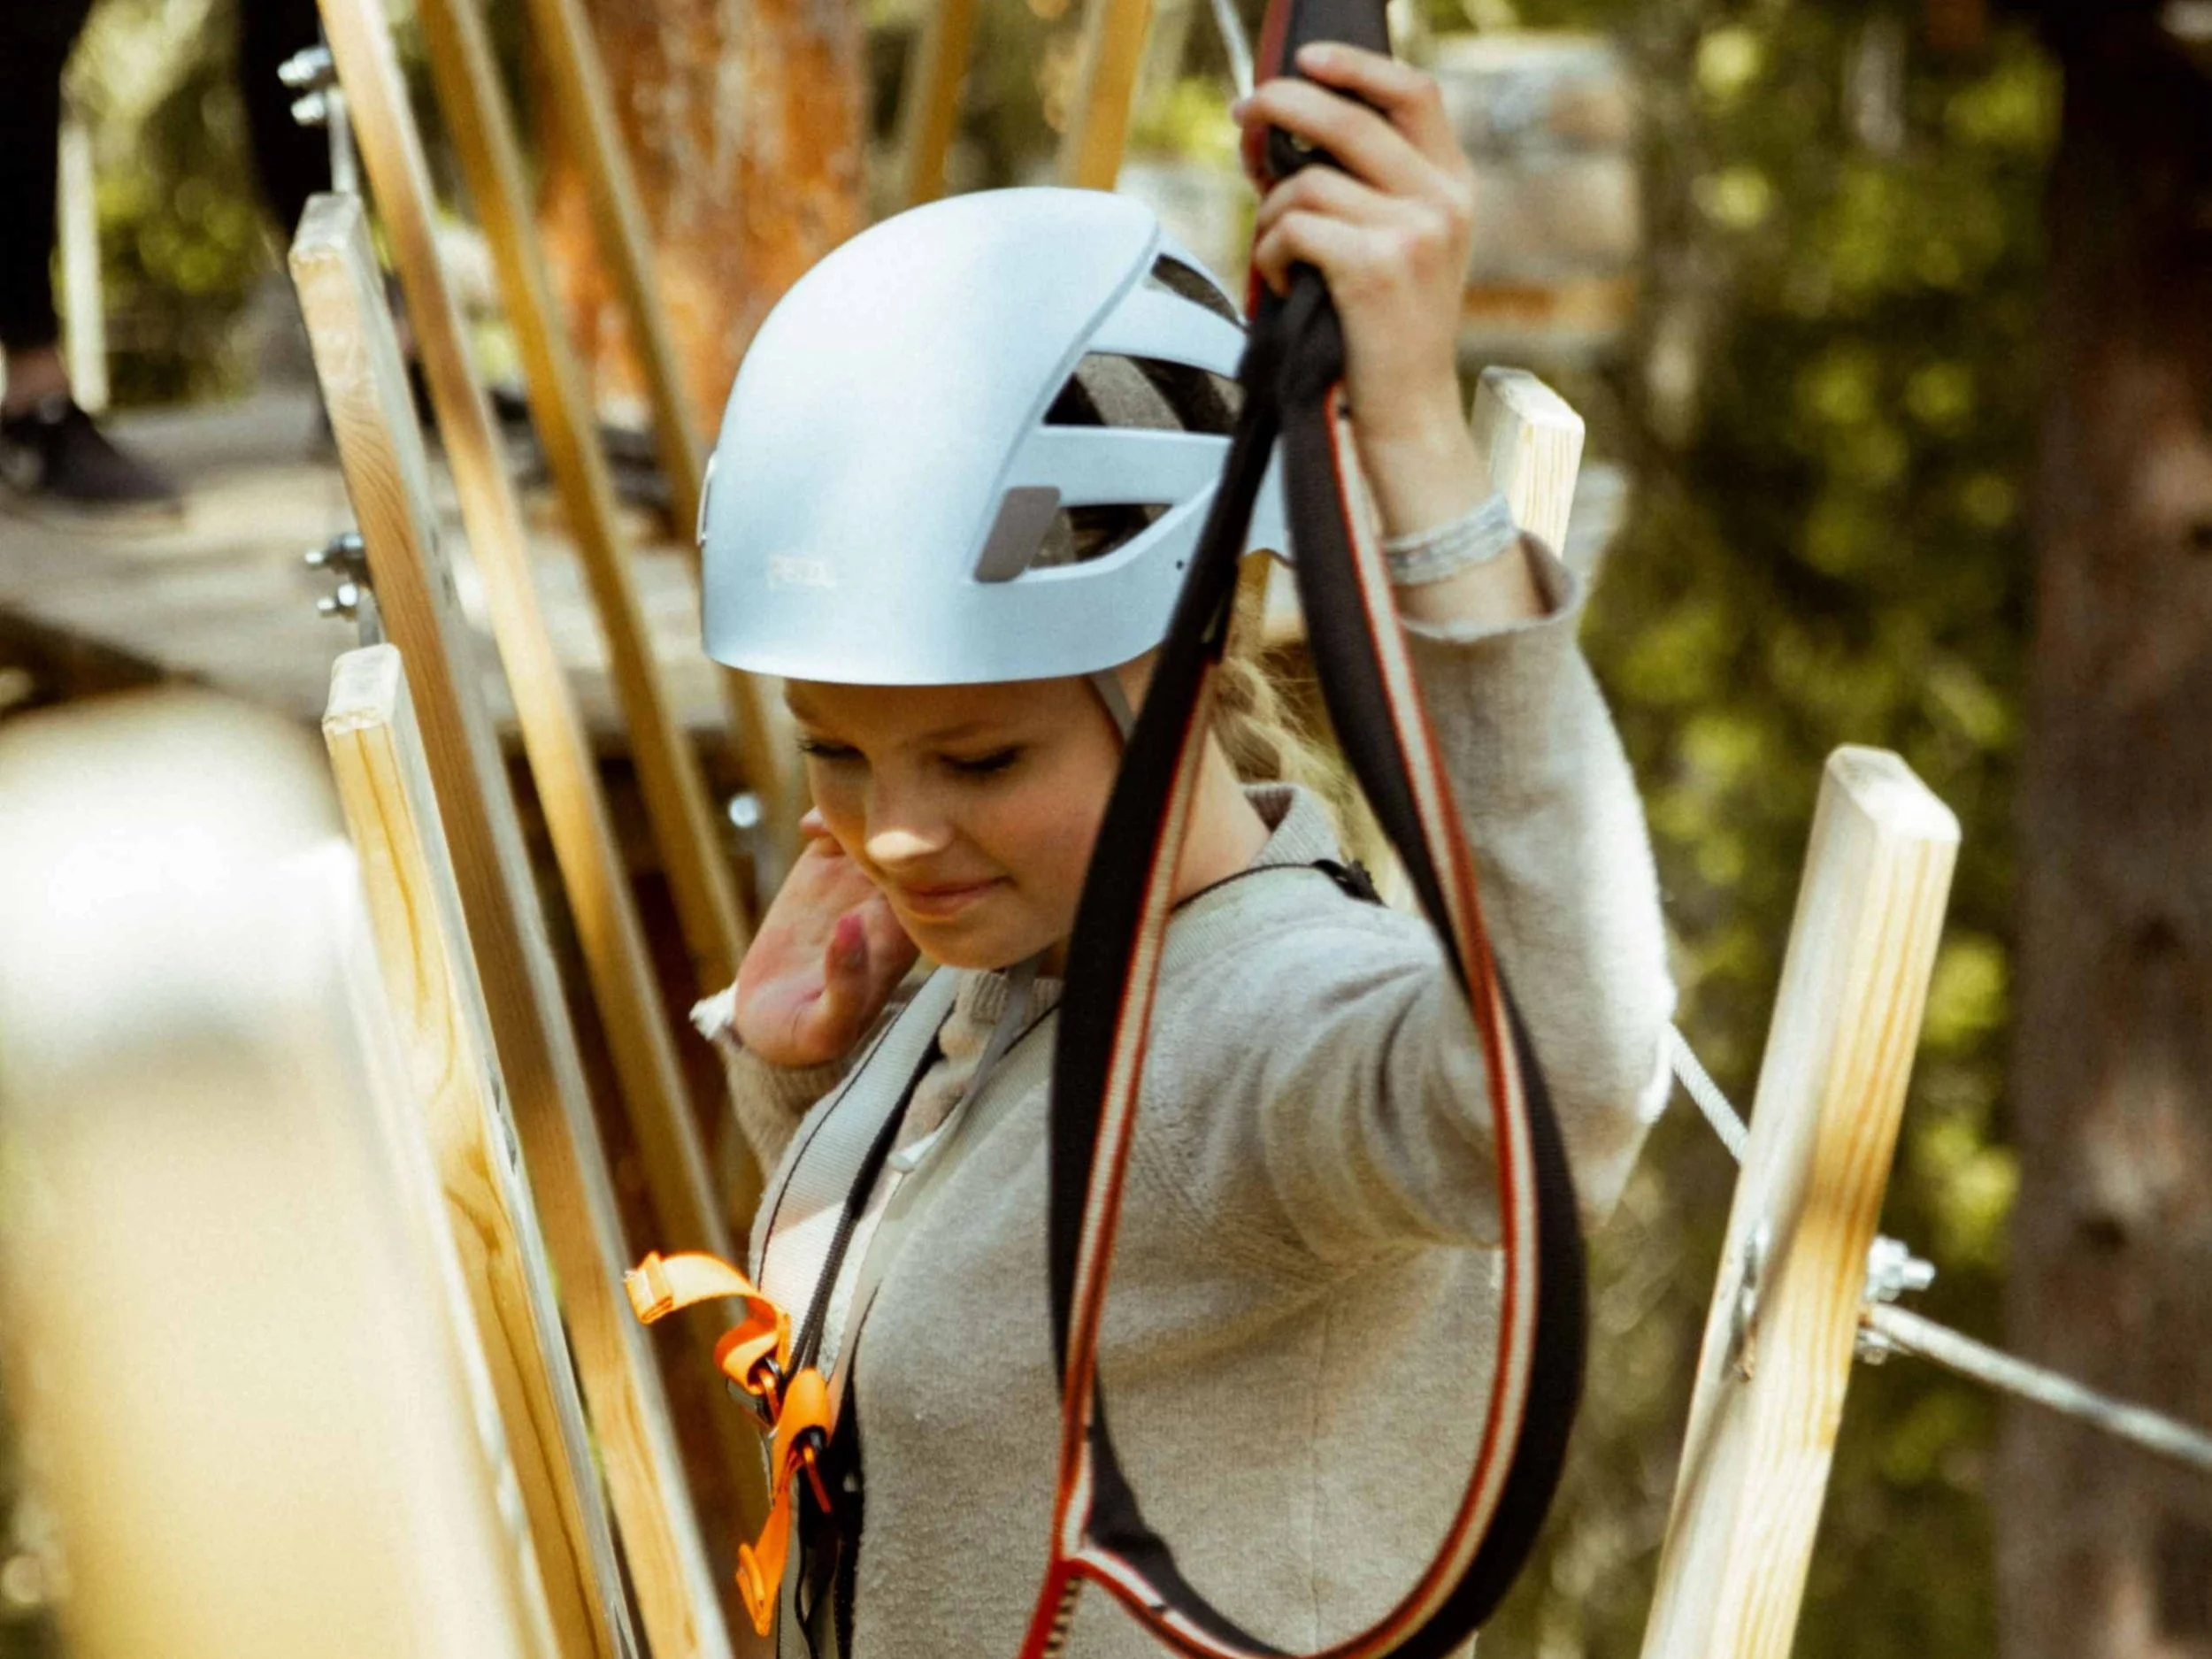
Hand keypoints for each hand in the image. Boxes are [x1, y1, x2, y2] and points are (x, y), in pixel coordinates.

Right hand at [733, 809, 919, 1067]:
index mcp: (902, 942)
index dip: (921, 866)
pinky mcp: (821, 869)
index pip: (936, 892)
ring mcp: (855, 884)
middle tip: (859, 827)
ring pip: (878, 832)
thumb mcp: (828, 1029)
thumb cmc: (808, 1036)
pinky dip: (830, 816)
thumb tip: (853, 926)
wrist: (769, 1024)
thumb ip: (847, 989)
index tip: (885, 857)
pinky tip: (807, 829)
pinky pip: (838, 829)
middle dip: (898, 828)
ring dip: (863, 812)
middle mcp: (887, 907)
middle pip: (913, 852)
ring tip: (827, 827)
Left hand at [1235, 44, 1486, 538]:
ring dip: (1270, 216)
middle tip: (1243, 116)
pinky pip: (1293, 227)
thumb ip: (1362, 189)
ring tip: (1276, 255)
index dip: (1356, 65)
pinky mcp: (1375, 266)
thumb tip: (1280, 131)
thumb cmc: (1385, 334)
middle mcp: (1443, 201)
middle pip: (1347, 119)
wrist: (1409, 413)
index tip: (1306, 59)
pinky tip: (1283, 281)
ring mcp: (1414, 232)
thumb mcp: (1396, 249)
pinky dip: (1270, 253)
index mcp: (1455, 187)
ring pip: (1306, 182)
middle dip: (1279, 107)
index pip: (1414, 93)